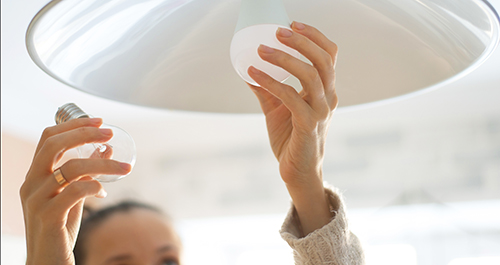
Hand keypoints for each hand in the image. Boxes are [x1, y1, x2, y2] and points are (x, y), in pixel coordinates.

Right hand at [20, 118, 131, 264]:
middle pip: (53, 145)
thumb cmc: (60, 228)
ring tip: (125, 169)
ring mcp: (37, 200)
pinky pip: (76, 191)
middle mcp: (31, 184)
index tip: (99, 121)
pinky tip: (103, 194)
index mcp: (35, 175)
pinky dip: (95, 187)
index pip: (48, 138)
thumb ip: (85, 173)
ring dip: (104, 165)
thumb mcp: (73, 196)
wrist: (47, 262)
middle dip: (85, 134)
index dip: (73, 125)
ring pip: (71, 168)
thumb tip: (106, 149)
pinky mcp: (48, 216)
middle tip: (110, 133)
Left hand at [248, 22, 337, 234]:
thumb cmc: (291, 138)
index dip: (314, 36)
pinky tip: (253, 74)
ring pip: (311, 75)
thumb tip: (246, 68)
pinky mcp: (309, 125)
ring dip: (284, 58)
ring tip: (261, 49)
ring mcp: (321, 112)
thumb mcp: (278, 108)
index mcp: (325, 91)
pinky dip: (271, 82)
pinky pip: (291, 96)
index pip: (329, 55)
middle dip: (302, 41)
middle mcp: (329, 98)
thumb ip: (267, 89)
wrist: (298, 172)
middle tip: (278, 31)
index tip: (292, 23)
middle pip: (323, 60)